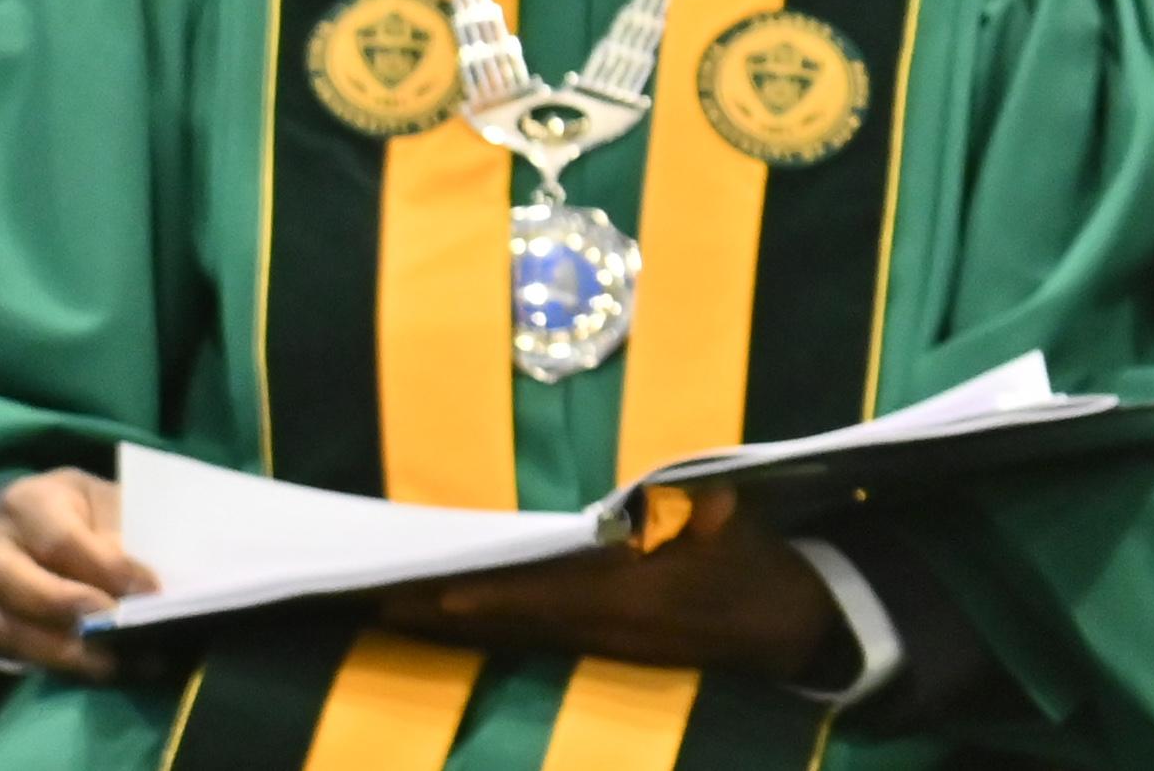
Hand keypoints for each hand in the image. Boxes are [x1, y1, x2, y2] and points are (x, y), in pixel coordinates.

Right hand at [0, 468, 155, 679]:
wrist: (29, 518)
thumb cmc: (77, 507)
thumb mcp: (102, 500)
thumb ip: (120, 533)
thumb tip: (142, 584)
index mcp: (29, 505)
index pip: (63, 542)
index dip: (107, 569)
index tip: (149, 590)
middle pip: (24, 589)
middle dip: (74, 612)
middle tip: (120, 628)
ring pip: (12, 629)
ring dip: (64, 652)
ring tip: (112, 662)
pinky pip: (15, 649)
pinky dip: (55, 662)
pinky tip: (94, 667)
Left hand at [370, 494, 843, 683]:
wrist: (786, 628)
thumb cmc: (758, 564)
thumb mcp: (736, 525)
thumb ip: (693, 513)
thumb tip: (660, 504)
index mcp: (629, 594)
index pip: (540, 593)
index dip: (483, 595)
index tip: (427, 591)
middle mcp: (599, 626)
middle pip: (502, 622)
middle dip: (436, 612)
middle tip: (367, 600)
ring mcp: (597, 643)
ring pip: (505, 635)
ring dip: (445, 627)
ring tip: (385, 611)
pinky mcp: (601, 647)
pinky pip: (524, 639)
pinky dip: (480, 631)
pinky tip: (449, 625)